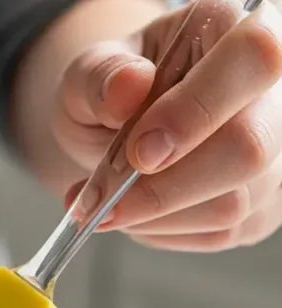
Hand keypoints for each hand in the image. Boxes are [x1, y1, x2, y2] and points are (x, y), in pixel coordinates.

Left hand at [53, 0, 281, 249]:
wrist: (122, 134)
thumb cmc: (113, 96)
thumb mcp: (88, 75)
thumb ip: (99, 78)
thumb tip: (126, 89)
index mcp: (232, 30)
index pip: (251, 58)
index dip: (195, 112)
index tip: (137, 152)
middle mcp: (271, 91)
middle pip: (248, 149)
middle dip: (164, 188)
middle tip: (102, 201)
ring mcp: (275, 156)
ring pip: (230, 205)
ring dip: (152, 217)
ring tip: (105, 203)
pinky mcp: (263, 207)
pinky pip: (216, 235)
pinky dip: (162, 232)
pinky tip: (135, 213)